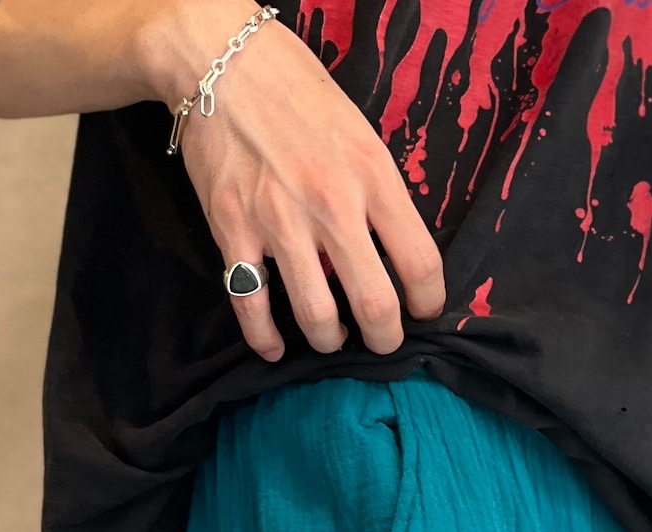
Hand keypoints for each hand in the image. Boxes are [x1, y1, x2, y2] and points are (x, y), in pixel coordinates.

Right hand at [142, 3, 444, 360]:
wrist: (222, 63)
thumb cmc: (299, 96)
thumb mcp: (362, 135)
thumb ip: (381, 195)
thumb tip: (398, 256)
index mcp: (373, 177)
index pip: (420, 262)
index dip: (428, 302)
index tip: (423, 312)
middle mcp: (331, 204)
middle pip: (374, 304)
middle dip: (384, 339)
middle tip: (381, 342)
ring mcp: (279, 222)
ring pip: (317, 316)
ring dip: (329, 340)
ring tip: (331, 337)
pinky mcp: (233, 231)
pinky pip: (252, 305)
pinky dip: (265, 340)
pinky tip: (275, 348)